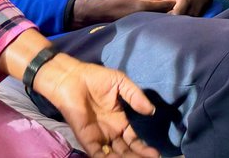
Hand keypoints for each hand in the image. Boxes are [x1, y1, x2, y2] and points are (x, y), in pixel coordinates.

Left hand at [35, 55, 158, 157]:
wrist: (72, 78)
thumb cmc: (96, 78)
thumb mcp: (121, 83)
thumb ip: (136, 96)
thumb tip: (152, 111)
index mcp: (120, 122)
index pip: (133, 141)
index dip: (143, 148)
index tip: (156, 153)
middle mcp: (110, 133)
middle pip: (126, 151)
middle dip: (138, 156)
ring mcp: (98, 137)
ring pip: (114, 155)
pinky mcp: (87, 139)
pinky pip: (98, 154)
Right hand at [75, 0, 175, 26]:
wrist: (92, 12)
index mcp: (139, 7)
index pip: (160, 6)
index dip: (170, 3)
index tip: (178, 0)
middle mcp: (139, 18)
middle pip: (158, 15)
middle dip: (167, 11)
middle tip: (175, 7)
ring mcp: (135, 24)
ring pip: (152, 20)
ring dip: (160, 16)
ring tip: (168, 12)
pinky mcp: (131, 28)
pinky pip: (145, 23)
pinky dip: (151, 19)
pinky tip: (154, 17)